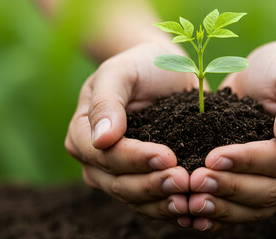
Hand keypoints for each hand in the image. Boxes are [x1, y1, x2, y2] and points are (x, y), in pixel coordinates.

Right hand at [65, 43, 197, 226]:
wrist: (164, 71)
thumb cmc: (139, 65)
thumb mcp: (119, 72)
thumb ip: (106, 102)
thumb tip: (100, 140)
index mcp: (83, 133)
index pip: (104, 155)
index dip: (134, 159)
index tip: (167, 155)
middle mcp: (96, 160)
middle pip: (118, 183)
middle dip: (151, 185)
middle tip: (183, 181)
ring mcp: (119, 174)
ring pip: (135, 199)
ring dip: (162, 202)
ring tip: (189, 200)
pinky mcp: (143, 179)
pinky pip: (152, 202)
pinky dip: (170, 208)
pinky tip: (191, 210)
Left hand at [188, 42, 275, 230]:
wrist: (275, 76)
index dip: (249, 161)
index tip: (213, 157)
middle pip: (271, 190)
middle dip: (231, 187)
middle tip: (195, 182)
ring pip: (258, 208)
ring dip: (223, 208)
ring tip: (191, 204)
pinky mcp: (269, 189)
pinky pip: (248, 210)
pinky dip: (223, 216)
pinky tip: (197, 218)